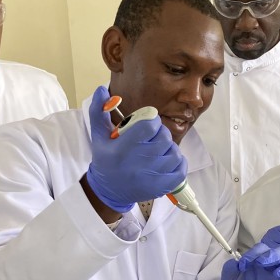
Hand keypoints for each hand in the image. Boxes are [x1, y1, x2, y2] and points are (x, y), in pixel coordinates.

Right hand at [85, 85, 187, 211]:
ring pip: (174, 151)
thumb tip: (101, 89)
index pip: (150, 125)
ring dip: (168, 149)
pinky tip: (166, 162)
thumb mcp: (99, 136)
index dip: (151, 121)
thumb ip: (99, 111)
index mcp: (124, 147)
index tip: (146, 125)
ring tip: (156, 152)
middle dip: (159, 134)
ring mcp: (153, 176)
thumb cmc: (106, 160)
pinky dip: (178, 163)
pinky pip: (181, 168)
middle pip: (164, 137)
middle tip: (150, 139)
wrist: (109, 190)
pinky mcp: (163, 186)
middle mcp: (140, 162)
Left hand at [221, 243, 279, 279]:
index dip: (254, 253)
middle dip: (273, 255)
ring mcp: (277, 277)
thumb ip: (231, 267)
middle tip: (261, 263)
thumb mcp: (228, 274)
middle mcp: (271, 264)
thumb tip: (237, 263)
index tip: (243, 265)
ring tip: (277, 275)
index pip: (262, 248)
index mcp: (259, 256)